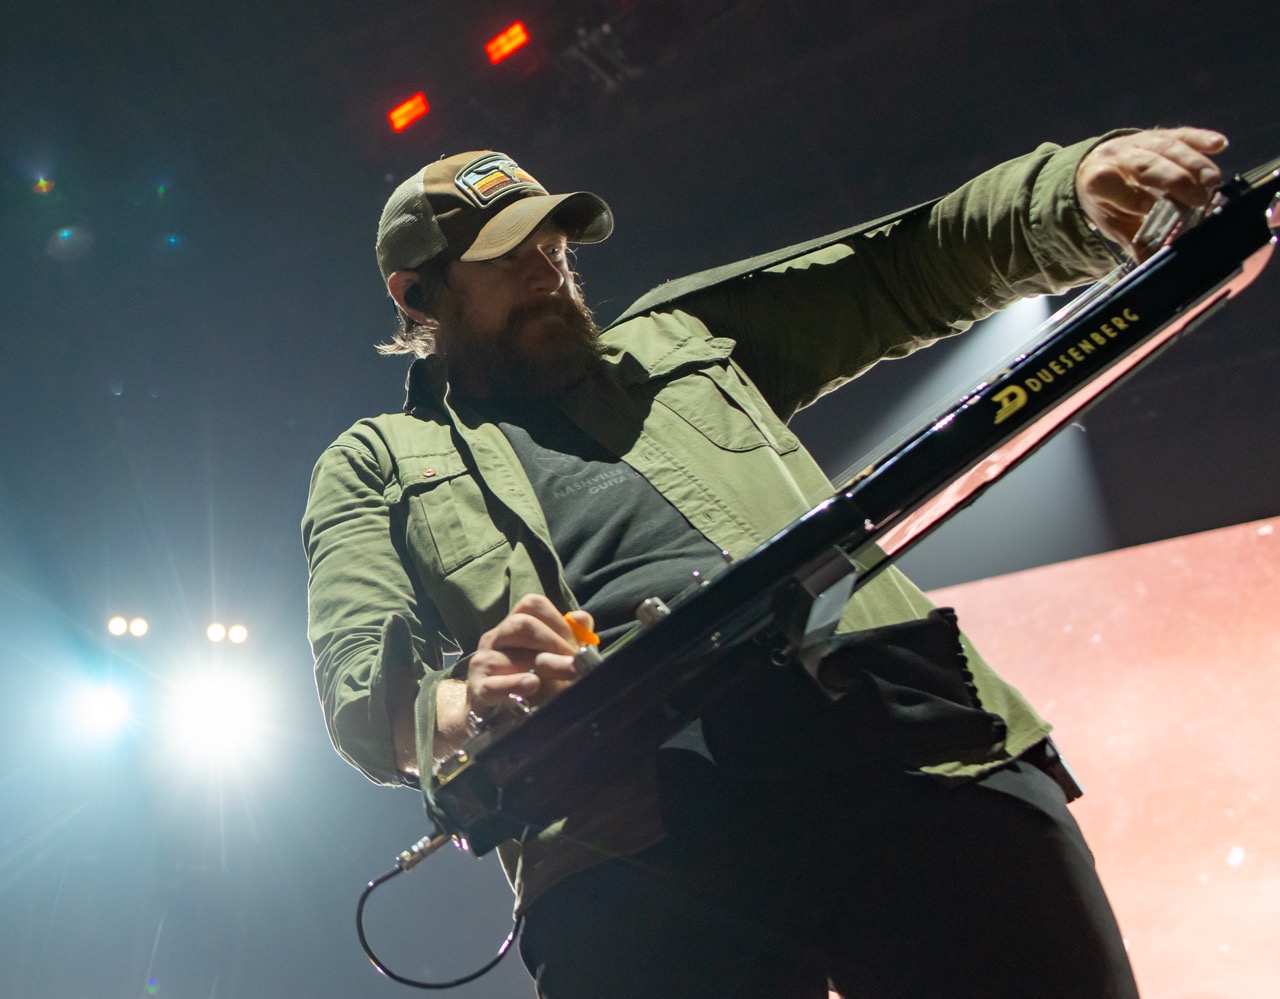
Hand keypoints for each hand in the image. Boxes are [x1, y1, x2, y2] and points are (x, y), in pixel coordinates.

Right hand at [467, 594, 592, 710]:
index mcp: (514, 625)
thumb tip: (580, 617)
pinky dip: (514, 684)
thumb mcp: (557, 658)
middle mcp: (496, 638)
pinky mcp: (478, 689)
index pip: (532, 605)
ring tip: (565, 674)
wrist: (503, 719)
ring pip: (507, 654)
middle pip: (521, 624)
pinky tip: (532, 684)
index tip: (575, 644)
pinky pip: (492, 684)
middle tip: (574, 663)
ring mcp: (483, 662)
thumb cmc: (535, 682)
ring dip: (542, 664)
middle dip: (553, 642)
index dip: (558, 621)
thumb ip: (573, 637)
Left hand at [1076, 127, 1228, 257]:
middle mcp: (1118, 156)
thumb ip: (1136, 244)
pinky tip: (1219, 144)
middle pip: (1148, 166)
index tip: (1167, 216)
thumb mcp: (1114, 225)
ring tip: (1213, 182)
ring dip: (1194, 164)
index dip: (1143, 201)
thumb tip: (1155, 267)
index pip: (1122, 190)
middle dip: (1175, 181)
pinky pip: (1182, 134)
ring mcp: (1140, 142)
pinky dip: (1201, 138)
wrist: (1095, 167)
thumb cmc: (1108, 202)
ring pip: (1168, 148)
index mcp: (1100, 181)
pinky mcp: (1161, 134)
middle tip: (1199, 199)